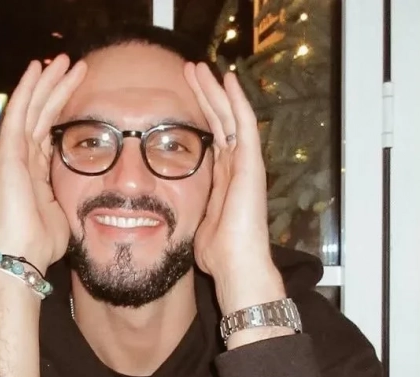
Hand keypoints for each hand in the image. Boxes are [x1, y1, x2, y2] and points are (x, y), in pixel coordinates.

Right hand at [0, 55, 86, 272]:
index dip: (63, 111)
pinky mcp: (8, 153)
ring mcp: (15, 155)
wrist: (23, 254)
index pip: (50, 132)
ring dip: (46, 83)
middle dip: (58, 89)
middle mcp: (25, 160)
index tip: (80, 94)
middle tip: (74, 67)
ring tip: (61, 61)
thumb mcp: (67, 211)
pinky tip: (36, 71)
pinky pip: (17, 114)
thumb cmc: (40, 243)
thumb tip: (94, 194)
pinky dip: (27, 90)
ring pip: (31, 108)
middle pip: (42, 115)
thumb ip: (74, 195)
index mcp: (37, 174)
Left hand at [183, 63, 284, 310]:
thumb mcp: (196, 225)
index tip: (182, 97)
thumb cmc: (219, 255)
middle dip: (205, 95)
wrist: (238, 266)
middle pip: (219, 122)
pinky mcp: (251, 165)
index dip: (199, 116)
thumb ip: (189, 212)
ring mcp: (246, 164)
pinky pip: (244, 125)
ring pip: (230, 117)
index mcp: (223, 180)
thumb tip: (167, 215)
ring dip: (215, 91)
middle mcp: (236, 168)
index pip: (211, 138)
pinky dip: (236, 101)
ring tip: (201, 67)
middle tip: (190, 70)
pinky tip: (227, 80)